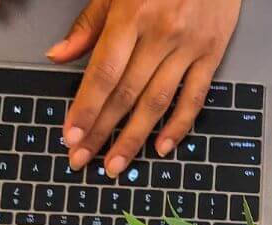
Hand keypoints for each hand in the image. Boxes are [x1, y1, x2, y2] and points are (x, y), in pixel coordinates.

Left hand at [47, 0, 241, 177]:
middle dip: (102, 131)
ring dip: (134, 138)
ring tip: (116, 164)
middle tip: (84, 160)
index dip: (86, 108)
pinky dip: (179, 125)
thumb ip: (90, 23)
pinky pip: (195, 97)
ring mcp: (188, 46)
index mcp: (132, 15)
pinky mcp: (212, 52)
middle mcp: (160, 34)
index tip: (71, 136)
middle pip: (126, 94)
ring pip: (157, 102)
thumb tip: (59, 55)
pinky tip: (162, 147)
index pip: (103, 73)